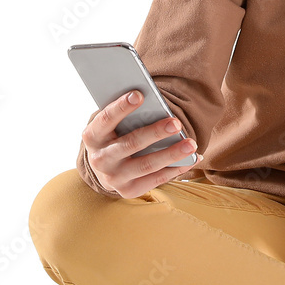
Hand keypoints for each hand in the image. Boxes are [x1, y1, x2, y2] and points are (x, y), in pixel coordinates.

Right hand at [81, 90, 199, 198]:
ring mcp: (113, 177)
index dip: (122, 107)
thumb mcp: (113, 124)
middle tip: (176, 123)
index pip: (106, 119)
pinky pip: (156, 179)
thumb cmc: (115, 135)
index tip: (139, 94)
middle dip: (155, 133)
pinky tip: (192, 159)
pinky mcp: (128, 190)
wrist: (105, 167)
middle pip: (131, 143)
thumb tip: (156, 104)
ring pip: (147, 164)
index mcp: (93, 136)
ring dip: (172, 154)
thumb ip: (127, 114)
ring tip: (191, 144)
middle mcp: (100, 159)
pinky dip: (176, 169)